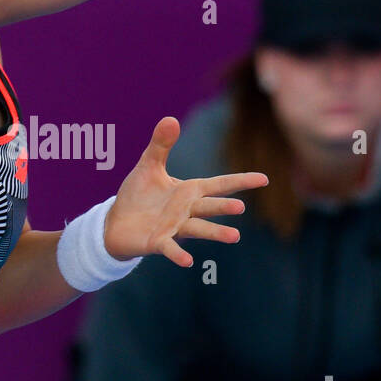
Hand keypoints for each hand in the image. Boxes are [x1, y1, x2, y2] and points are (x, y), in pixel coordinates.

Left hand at [103, 116, 267, 266]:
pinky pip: (170, 248)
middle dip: (224, 206)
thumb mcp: (149, 166)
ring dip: (215, 232)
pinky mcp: (157, 241)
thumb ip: (161, 145)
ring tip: (234, 236)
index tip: (264, 179)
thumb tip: (171, 118)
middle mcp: (186, 211)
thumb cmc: (137, 195)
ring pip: (198, 228)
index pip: (219, 185)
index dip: (241, 181)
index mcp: (188, 191)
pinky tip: (188, 261)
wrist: (116, 222)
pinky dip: (178, 254)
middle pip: (209, 207)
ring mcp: (173, 228)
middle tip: (240, 208)